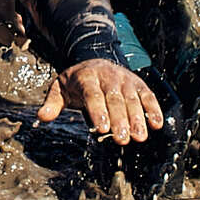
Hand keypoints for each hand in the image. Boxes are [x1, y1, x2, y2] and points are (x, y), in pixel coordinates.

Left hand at [38, 59, 163, 143]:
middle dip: (119, 120)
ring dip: (138, 119)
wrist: (95, 60)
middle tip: (122, 139)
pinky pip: (148, 96)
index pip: (93, 95)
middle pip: (115, 100)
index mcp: (86, 77)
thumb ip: (52, 103)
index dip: (98, 111)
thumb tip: (42, 117)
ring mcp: (125, 80)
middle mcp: (108, 77)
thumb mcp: (60, 89)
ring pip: (132, 99)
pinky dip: (154, 109)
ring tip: (140, 137)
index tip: (102, 128)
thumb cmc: (76, 81)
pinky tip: (157, 124)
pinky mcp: (138, 84)